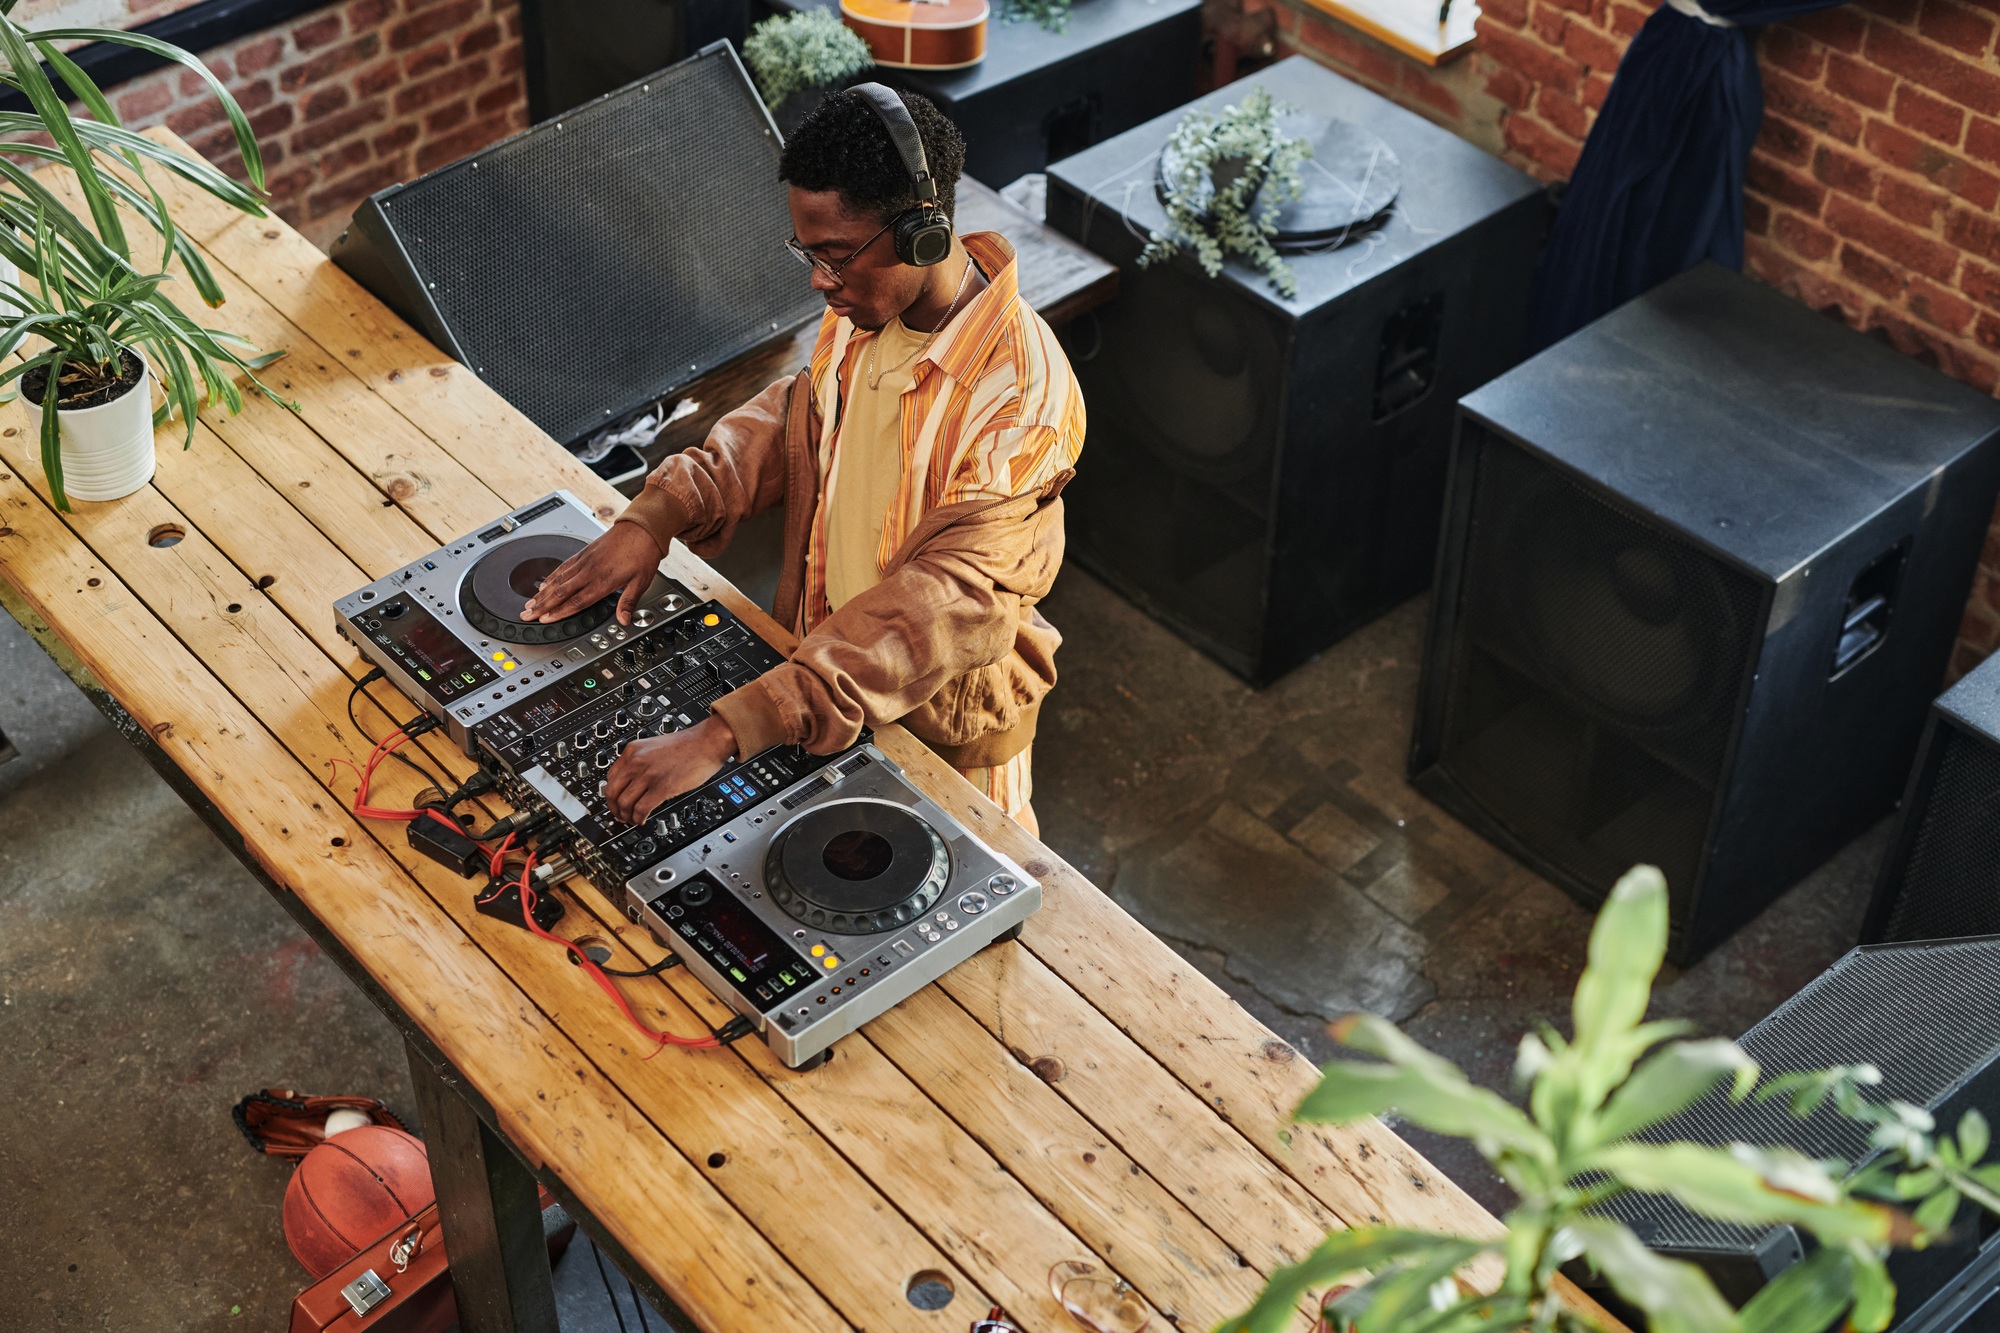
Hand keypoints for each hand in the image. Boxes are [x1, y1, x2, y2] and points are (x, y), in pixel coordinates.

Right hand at [519, 522, 661, 624]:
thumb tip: (624, 620)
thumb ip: (629, 602)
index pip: (577, 601)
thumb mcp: (642, 581)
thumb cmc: (643, 553)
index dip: (559, 612)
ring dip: (542, 593)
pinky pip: (563, 567)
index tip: (545, 619)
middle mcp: (590, 571)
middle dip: (542, 605)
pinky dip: (551, 577)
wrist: (641, 528)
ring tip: (529, 603)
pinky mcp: (584, 553)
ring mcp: (585, 561)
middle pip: (561, 592)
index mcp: (603, 580)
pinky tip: (543, 584)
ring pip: (558, 579)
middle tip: (526, 614)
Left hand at [604, 716, 737, 823]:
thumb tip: (634, 782)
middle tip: (620, 816)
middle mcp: (636, 761)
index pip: (610, 778)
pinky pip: (641, 809)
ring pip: (624, 803)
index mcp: (632, 750)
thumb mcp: (654, 747)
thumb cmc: (688, 745)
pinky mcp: (662, 787)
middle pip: (612, 792)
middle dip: (614, 809)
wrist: (707, 742)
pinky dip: (638, 818)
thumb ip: (641, 761)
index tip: (616, 803)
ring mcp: (648, 774)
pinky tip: (642, 820)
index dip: (611, 795)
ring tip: (633, 820)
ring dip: (626, 817)